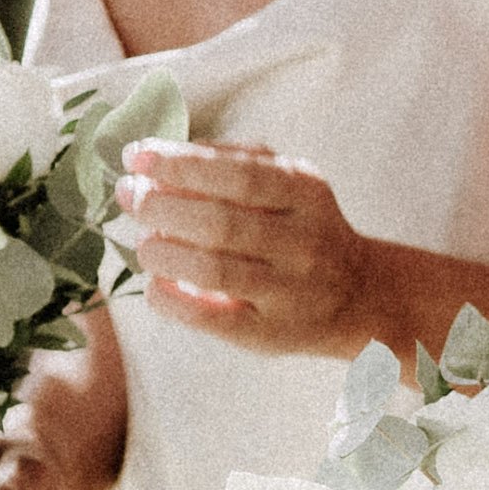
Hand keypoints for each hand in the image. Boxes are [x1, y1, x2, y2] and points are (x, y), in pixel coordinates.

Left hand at [119, 142, 410, 356]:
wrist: (357, 296)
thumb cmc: (302, 227)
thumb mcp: (288, 182)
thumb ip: (232, 160)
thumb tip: (158, 154)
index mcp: (307, 194)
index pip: (240, 174)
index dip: (182, 164)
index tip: (137, 156)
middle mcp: (304, 243)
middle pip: (221, 223)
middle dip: (161, 206)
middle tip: (131, 197)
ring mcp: (290, 293)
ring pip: (213, 271)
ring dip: (162, 252)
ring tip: (145, 242)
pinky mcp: (269, 334)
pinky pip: (210, 319)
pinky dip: (170, 300)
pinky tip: (155, 283)